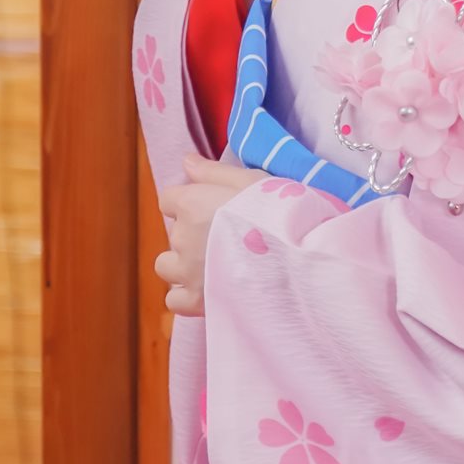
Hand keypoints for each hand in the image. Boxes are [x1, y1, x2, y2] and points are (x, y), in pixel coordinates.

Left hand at [155, 154, 262, 318]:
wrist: (297, 258)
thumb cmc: (278, 212)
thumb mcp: (251, 180)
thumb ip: (213, 171)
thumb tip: (187, 161)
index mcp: (191, 203)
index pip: (169, 200)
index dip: (190, 203)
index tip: (213, 209)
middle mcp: (182, 237)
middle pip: (174, 232)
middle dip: (193, 234)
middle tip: (228, 238)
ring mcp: (187, 272)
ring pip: (167, 266)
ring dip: (184, 265)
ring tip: (216, 265)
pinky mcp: (197, 301)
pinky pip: (174, 300)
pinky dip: (187, 296)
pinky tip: (210, 289)